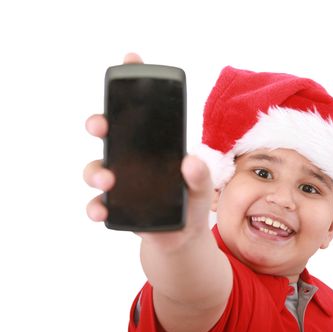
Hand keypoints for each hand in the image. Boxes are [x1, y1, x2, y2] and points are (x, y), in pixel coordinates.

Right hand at [83, 53, 213, 239]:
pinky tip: (102, 210)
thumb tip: (189, 162)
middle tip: (101, 125)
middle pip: (110, 133)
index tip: (132, 58)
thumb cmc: (191, 204)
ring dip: (96, 171)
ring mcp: (120, 182)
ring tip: (107, 180)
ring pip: (97, 168)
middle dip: (100, 122)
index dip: (134, 85)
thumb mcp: (202, 188)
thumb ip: (200, 176)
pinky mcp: (115, 207)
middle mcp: (132, 159)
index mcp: (155, 147)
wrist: (182, 238)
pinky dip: (96, 207)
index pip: (142, 112)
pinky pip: (98, 203)